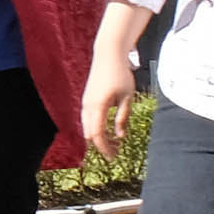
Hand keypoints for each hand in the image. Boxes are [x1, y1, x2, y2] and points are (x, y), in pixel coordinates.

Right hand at [81, 0, 152, 154]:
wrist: (107, 55)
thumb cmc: (120, 74)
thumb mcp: (127, 97)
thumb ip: (122, 117)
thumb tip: (120, 135)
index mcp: (97, 107)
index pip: (98, 135)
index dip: (105, 148)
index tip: (114, 158)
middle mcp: (88, 106)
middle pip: (90, 133)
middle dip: (102, 145)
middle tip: (116, 152)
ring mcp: (86, 102)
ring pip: (87, 126)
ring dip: (99, 136)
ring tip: (114, 141)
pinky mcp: (87, 98)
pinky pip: (88, 118)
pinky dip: (96, 127)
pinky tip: (108, 128)